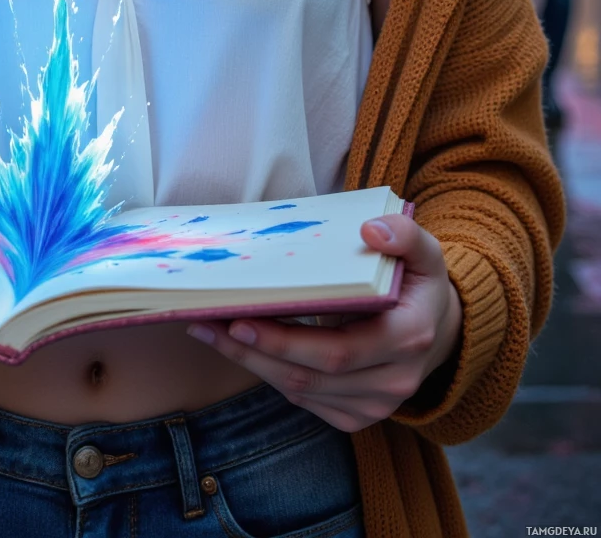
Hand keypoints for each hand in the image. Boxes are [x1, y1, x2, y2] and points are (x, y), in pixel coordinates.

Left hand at [187, 214, 462, 432]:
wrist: (439, 331)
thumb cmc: (419, 283)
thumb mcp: (427, 252)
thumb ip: (406, 235)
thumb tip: (371, 230)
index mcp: (407, 339)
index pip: (338, 351)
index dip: (286, 341)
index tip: (240, 318)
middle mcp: (392, 382)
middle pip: (309, 377)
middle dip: (253, 352)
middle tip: (207, 322)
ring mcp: (374, 406)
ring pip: (300, 393)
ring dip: (251, 364)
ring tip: (209, 330)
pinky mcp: (356, 416)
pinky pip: (304, 401)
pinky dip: (269, 375)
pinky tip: (240, 348)